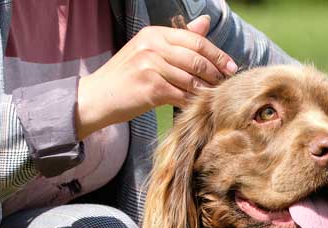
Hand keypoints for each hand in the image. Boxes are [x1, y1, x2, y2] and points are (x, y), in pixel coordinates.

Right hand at [76, 15, 237, 138]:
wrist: (96, 98)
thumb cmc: (125, 77)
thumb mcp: (148, 51)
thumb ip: (178, 40)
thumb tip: (205, 22)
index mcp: (154, 34)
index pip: (195, 40)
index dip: (217, 54)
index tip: (231, 66)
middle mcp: (152, 46)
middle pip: (196, 58)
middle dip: (216, 72)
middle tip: (227, 83)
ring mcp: (151, 66)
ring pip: (192, 79)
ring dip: (207, 90)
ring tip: (216, 96)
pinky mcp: (151, 88)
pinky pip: (182, 95)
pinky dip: (193, 102)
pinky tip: (199, 106)